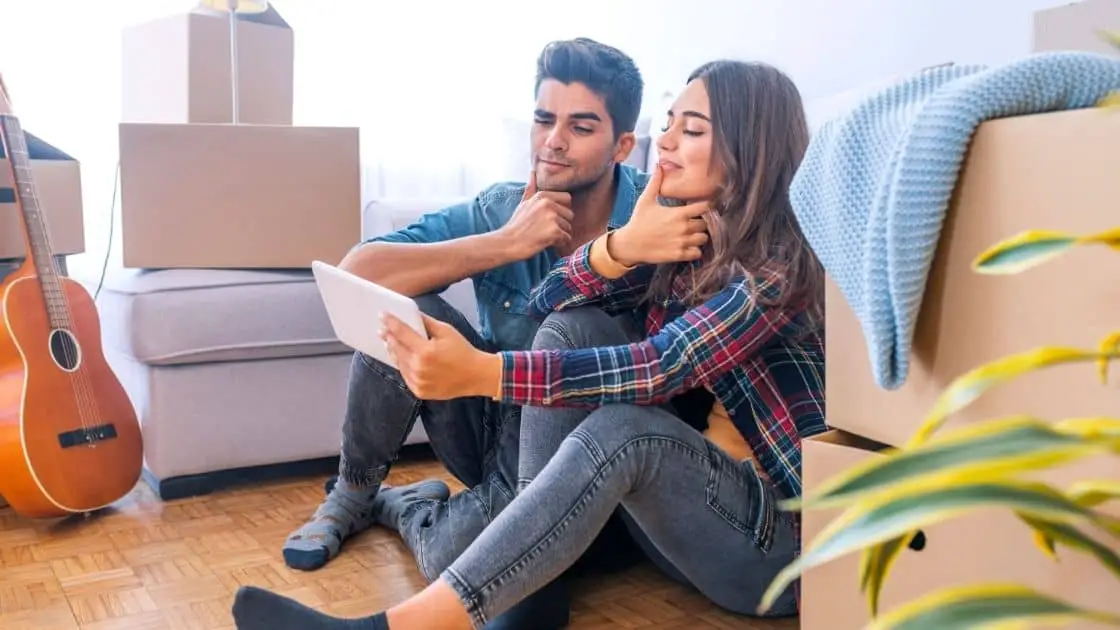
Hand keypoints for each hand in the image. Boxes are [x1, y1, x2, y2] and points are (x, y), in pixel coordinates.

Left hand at [380, 313, 501, 400]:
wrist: (476, 375)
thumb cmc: (462, 351)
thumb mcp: (446, 331)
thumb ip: (427, 322)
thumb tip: (412, 313)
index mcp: (425, 351)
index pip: (401, 333)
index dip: (390, 323)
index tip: (382, 315)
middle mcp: (419, 368)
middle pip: (396, 349)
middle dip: (388, 337)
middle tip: (381, 330)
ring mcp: (418, 382)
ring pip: (398, 363)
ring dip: (392, 352)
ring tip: (388, 343)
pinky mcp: (420, 391)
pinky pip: (405, 376)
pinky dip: (402, 366)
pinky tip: (400, 358)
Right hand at [497, 170, 573, 258]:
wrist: (508, 243)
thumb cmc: (516, 225)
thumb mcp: (523, 203)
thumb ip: (531, 188)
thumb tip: (533, 172)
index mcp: (542, 196)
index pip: (567, 199)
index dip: (561, 210)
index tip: (549, 218)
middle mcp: (548, 204)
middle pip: (570, 214)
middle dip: (561, 224)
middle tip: (546, 229)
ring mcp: (552, 217)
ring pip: (568, 228)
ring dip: (560, 235)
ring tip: (544, 236)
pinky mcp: (554, 231)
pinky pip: (567, 238)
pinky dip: (560, 243)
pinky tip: (547, 243)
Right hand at [610, 165, 710, 265]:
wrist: (630, 244)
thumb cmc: (638, 221)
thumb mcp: (646, 200)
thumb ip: (656, 183)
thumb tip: (659, 165)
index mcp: (679, 214)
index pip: (704, 207)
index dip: (707, 206)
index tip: (703, 207)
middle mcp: (683, 228)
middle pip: (706, 224)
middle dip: (702, 223)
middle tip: (695, 222)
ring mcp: (682, 242)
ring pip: (703, 239)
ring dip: (700, 237)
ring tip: (693, 235)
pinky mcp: (679, 255)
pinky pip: (697, 253)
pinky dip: (695, 250)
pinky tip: (689, 247)